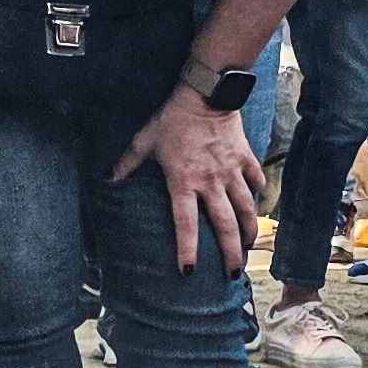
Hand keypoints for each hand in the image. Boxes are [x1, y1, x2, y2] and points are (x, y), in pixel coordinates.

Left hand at [111, 86, 264, 276]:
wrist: (206, 94)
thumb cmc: (173, 118)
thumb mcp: (145, 140)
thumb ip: (128, 163)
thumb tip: (109, 179)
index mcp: (184, 181)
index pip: (185, 223)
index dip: (187, 248)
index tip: (189, 271)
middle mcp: (211, 182)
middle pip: (225, 225)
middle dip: (231, 253)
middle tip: (232, 274)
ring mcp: (231, 172)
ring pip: (246, 209)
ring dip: (249, 232)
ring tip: (248, 249)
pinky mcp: (246, 159)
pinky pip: (256, 182)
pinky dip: (258, 195)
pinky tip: (257, 207)